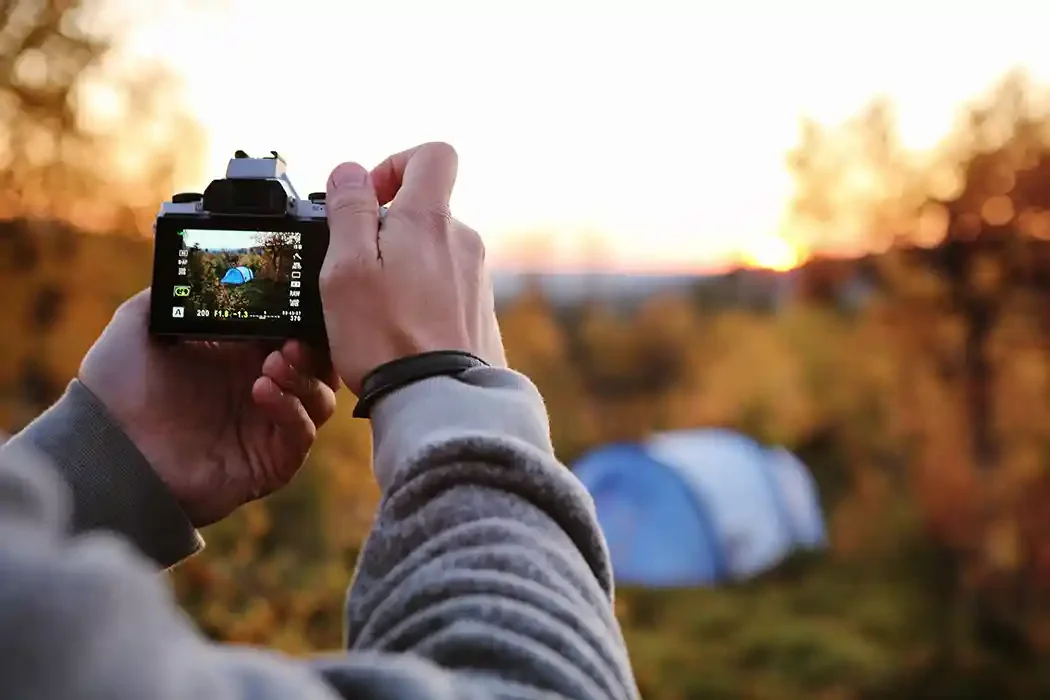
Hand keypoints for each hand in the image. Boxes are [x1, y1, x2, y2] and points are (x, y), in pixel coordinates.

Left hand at [78, 291, 338, 525]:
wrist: (106, 446)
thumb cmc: (117, 388)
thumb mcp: (142, 322)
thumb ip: (180, 289)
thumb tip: (204, 259)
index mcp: (240, 354)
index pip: (294, 331)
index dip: (305, 318)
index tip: (301, 302)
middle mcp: (260, 387)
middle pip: (320, 364)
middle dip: (315, 348)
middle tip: (292, 338)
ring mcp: (267, 425)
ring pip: (320, 398)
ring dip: (305, 377)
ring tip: (273, 363)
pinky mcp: (270, 461)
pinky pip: (302, 434)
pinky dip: (292, 411)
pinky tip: (262, 391)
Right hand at [320, 142, 506, 393]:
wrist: (439, 401)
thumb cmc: (386, 338)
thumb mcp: (347, 268)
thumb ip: (348, 211)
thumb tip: (350, 171)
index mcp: (431, 221)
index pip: (433, 155)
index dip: (396, 164)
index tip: (369, 199)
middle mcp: (464, 242)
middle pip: (426, 211)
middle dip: (387, 229)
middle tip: (357, 271)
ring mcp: (477, 279)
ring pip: (433, 253)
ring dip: (402, 269)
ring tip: (376, 311)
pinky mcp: (480, 313)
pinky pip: (446, 289)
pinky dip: (421, 299)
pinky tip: (400, 333)